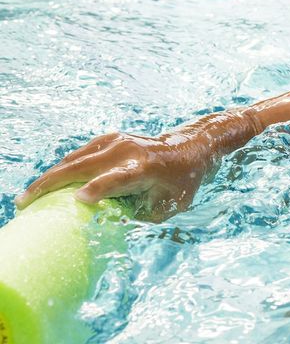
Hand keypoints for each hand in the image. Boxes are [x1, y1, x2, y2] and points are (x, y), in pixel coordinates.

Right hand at [15, 131, 212, 221]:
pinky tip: (46, 184)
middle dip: (50, 184)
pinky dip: (62, 169)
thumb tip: (106, 227)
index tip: (77, 200)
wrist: (189, 148)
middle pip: (83, 166)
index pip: (117, 179)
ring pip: (75, 159)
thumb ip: (137, 217)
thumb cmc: (179, 184)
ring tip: (27, 196)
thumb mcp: (166, 209)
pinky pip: (80, 155)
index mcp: (144, 168)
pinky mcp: (109, 139)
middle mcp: (128, 151)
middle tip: (24, 203)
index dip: (97, 189)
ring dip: (49, 176)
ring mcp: (116, 141)